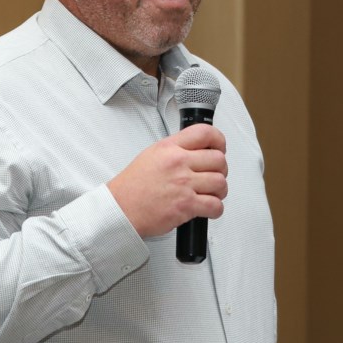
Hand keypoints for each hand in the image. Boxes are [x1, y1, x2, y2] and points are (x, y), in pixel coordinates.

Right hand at [108, 124, 227, 238]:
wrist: (121, 208)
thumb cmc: (133, 186)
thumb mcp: (152, 155)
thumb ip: (176, 150)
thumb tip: (198, 150)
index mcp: (169, 148)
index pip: (204, 133)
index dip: (219, 140)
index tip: (220, 148)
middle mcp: (178, 163)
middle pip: (219, 159)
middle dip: (221, 169)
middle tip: (213, 175)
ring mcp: (183, 184)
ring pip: (220, 182)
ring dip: (219, 190)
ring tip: (210, 193)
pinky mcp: (186, 205)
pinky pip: (215, 206)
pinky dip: (216, 209)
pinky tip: (208, 208)